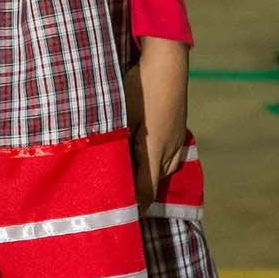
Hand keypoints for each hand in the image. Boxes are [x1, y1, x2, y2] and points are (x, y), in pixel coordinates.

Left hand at [124, 39, 189, 215]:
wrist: (168, 61)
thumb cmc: (139, 87)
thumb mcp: (120, 116)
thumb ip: (114, 144)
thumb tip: (99, 166)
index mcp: (154, 151)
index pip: (145, 191)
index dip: (134, 207)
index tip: (119, 216)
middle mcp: (170, 150)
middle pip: (154, 184)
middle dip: (137, 192)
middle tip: (114, 194)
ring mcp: (178, 140)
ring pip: (162, 169)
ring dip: (146, 175)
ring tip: (125, 174)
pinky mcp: (179, 130)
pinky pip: (168, 156)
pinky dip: (154, 161)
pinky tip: (141, 151)